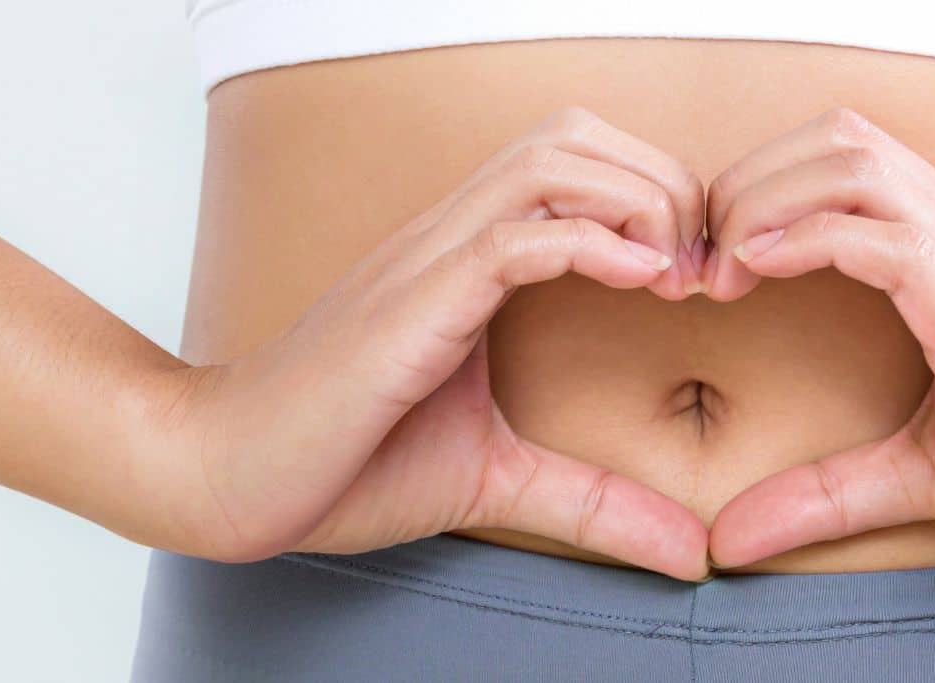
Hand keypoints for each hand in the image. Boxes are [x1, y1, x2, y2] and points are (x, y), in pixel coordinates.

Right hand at [148, 108, 710, 579]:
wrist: (230, 479)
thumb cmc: (346, 465)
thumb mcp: (499, 479)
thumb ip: (594, 502)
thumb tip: (690, 552)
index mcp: (470, 260)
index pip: (578, 167)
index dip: (656, 198)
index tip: (703, 276)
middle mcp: (450, 240)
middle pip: (575, 138)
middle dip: (662, 182)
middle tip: (704, 268)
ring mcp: (427, 262)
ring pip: (548, 163)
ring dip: (635, 201)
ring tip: (676, 273)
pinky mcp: (410, 303)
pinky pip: (509, 236)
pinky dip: (588, 243)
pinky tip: (641, 282)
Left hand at [703, 109, 934, 566]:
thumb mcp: (923, 471)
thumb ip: (827, 492)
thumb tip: (730, 536)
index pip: (846, 162)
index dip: (764, 192)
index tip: (714, 265)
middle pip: (837, 137)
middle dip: (747, 180)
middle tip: (699, 260)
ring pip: (851, 162)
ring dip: (764, 200)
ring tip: (720, 269)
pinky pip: (883, 235)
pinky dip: (803, 238)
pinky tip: (756, 272)